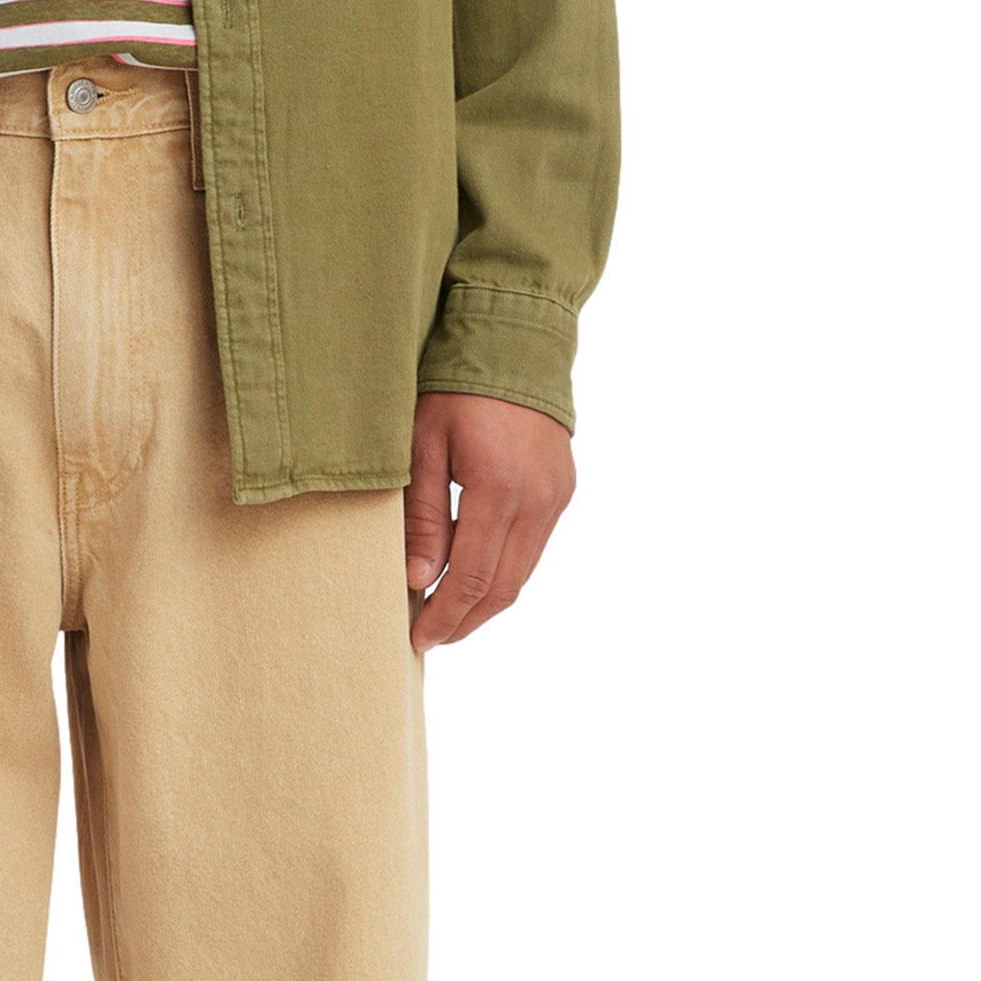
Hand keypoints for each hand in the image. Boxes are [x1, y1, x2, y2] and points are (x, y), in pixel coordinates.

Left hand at [405, 394, 574, 652]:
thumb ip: (421, 517)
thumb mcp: (421, 446)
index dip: (444, 616)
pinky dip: (501, 573)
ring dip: (483, 603)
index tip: (418, 638)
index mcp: (499, 489)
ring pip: (520, 575)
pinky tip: (471, 577)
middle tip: (429, 638)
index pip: (471, 578)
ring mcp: (556, 497)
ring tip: (447, 615)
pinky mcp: (562, 491)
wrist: (514, 342)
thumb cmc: (456, 389)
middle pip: (501, 588)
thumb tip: (418, 580)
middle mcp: (538, 500)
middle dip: (464, 621)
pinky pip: (531, 550)